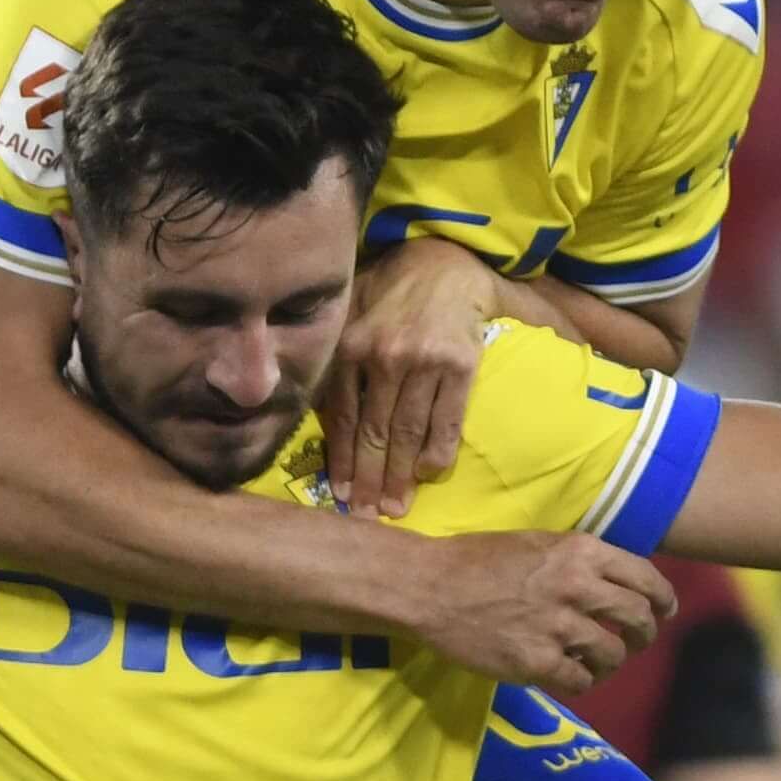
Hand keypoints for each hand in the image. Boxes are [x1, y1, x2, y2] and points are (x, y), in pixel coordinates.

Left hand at [316, 235, 504, 516]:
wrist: (446, 264)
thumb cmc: (391, 294)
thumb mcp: (351, 318)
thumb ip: (336, 362)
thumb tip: (318, 420)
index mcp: (351, 347)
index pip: (345, 418)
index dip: (343, 461)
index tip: (342, 496)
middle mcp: (385, 356)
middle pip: (375, 432)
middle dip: (370, 480)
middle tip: (368, 517)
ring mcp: (425, 361)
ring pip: (408, 431)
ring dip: (401, 476)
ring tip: (396, 508)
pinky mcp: (461, 364)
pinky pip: (448, 419)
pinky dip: (438, 451)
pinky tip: (428, 474)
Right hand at [393, 527, 671, 696]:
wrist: (429, 586)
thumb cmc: (478, 559)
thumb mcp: (538, 542)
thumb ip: (580, 559)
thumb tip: (615, 582)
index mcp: (581, 552)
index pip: (646, 579)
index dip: (663, 600)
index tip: (664, 612)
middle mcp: (577, 587)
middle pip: (638, 619)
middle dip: (645, 635)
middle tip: (637, 642)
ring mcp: (558, 627)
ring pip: (613, 655)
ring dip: (610, 662)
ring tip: (596, 663)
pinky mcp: (536, 662)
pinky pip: (580, 681)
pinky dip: (581, 682)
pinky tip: (569, 676)